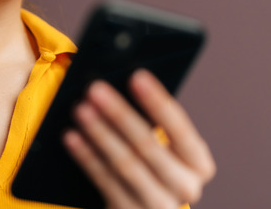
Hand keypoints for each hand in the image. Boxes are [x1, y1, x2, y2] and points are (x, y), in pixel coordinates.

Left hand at [64, 69, 215, 208]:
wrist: (143, 208)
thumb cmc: (151, 166)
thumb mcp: (163, 149)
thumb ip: (151, 122)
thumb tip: (119, 83)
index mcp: (199, 164)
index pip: (180, 128)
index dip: (157, 101)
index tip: (136, 75)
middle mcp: (186, 187)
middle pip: (148, 145)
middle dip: (119, 113)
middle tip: (95, 88)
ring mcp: (158, 205)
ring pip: (125, 164)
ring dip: (99, 133)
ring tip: (80, 108)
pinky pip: (104, 181)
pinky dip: (86, 156)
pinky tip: (71, 136)